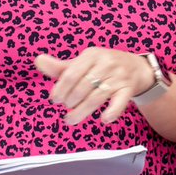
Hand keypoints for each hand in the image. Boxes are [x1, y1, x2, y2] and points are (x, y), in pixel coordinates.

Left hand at [35, 48, 152, 124]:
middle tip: (66, 107)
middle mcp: (107, 63)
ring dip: (82, 111)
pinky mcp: (128, 89)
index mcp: (92, 54)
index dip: (60, 89)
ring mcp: (119, 77)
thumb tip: (38, 61)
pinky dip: (112, 112)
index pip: (71, 73)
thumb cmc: (103, 66)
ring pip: (97, 97)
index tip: (54, 99)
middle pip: (82, 87)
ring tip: (71, 120)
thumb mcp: (84, 63)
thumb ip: (61, 67)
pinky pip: (120, 102)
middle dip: (70, 100)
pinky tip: (104, 119)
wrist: (137, 68)